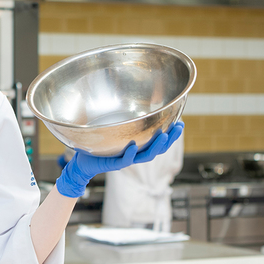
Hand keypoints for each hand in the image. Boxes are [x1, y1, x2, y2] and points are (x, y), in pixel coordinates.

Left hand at [56, 121, 183, 197]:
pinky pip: (123, 160)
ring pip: (145, 156)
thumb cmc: (97, 145)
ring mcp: (124, 159)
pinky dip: (129, 154)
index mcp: (137, 147)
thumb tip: (131, 100)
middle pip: (157, 149)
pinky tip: (133, 146)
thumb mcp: (111, 130)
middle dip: (170, 139)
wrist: (82, 162)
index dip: (171, 134)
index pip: (158, 142)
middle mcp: (134, 154)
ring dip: (155, 146)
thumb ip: (121, 120)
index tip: (180, 122)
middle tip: (179, 127)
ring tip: (164, 136)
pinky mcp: (112, 163)